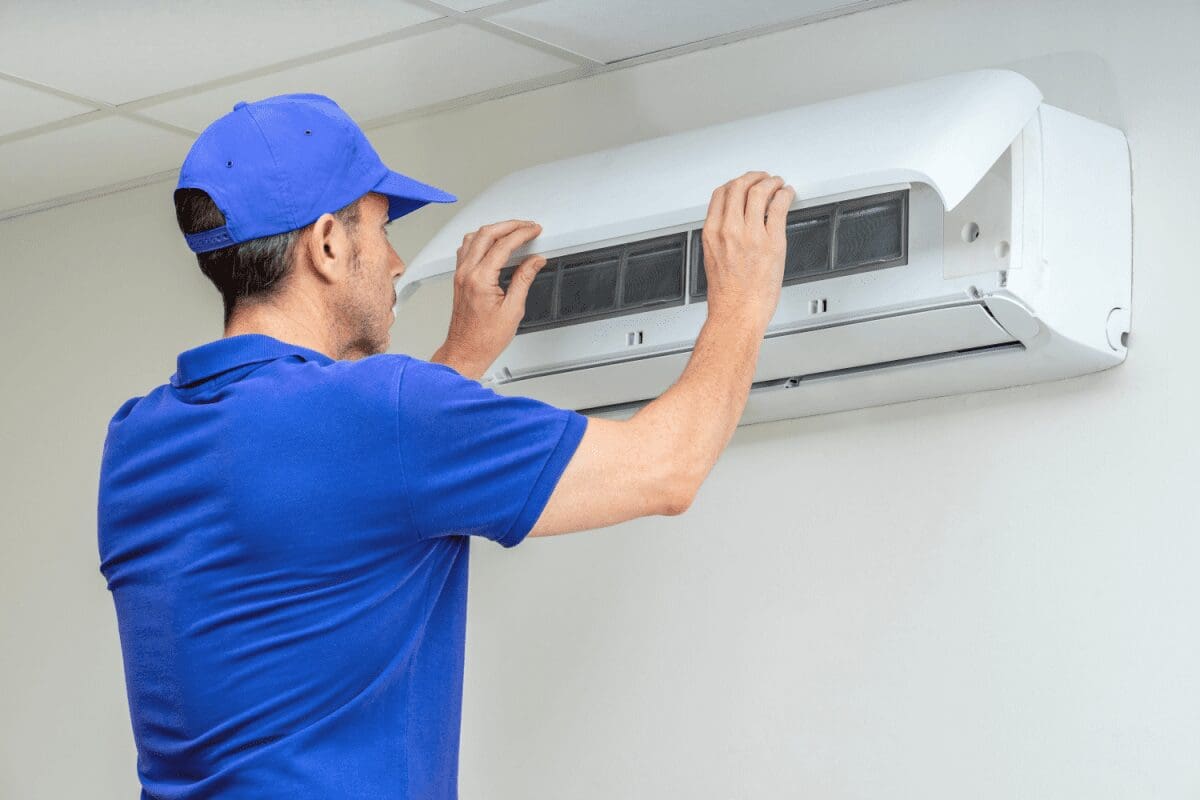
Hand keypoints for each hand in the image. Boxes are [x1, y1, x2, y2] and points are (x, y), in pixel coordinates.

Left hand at [430, 219, 545, 380]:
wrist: (466, 351)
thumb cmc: (485, 338)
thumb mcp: (513, 310)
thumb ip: (524, 280)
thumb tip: (535, 261)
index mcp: (480, 280)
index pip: (503, 245)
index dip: (522, 234)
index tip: (534, 230)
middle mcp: (466, 273)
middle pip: (486, 234)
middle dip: (509, 225)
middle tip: (527, 226)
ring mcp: (460, 274)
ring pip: (474, 237)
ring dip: (494, 229)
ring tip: (512, 230)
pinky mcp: (459, 278)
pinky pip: (467, 248)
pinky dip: (481, 240)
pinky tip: (492, 243)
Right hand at [700, 172, 794, 330]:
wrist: (736, 314)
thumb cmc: (727, 296)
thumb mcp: (713, 259)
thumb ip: (721, 238)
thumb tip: (734, 225)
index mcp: (712, 233)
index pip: (720, 194)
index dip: (735, 184)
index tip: (744, 184)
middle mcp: (729, 230)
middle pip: (739, 186)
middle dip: (754, 177)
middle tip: (764, 178)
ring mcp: (751, 234)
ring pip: (759, 191)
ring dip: (771, 182)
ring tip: (778, 184)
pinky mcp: (772, 241)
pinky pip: (779, 206)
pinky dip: (785, 195)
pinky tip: (788, 195)